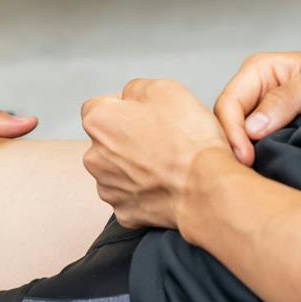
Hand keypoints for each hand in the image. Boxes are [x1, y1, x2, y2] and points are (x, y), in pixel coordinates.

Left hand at [81, 79, 232, 231]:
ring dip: (133, 165)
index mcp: (99, 122)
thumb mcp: (165, 89)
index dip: (123, 107)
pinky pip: (130, 195)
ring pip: (116, 169)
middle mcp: (94, 156)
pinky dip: (144, 190)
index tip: (146, 114)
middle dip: (126, 138)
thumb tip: (129, 97)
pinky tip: (164, 184)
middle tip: (161, 139)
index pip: (97, 106)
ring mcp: (107, 188)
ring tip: (165, 163)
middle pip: (106, 140)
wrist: (206, 188)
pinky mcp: (124, 212)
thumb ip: (136, 89)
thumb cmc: (189, 140)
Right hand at [212, 50, 300, 164]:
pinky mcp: (275, 126)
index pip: (228, 103)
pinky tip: (262, 169)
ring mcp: (263, 109)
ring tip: (252, 174)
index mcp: (258, 70)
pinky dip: (256, 155)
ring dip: (242, 152)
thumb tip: (252, 129)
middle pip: (228, 120)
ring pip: (239, 134)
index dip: (232, 132)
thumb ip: (285, 100)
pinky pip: (256, 142)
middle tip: (247, 172)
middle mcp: (255, 89)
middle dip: (233, 145)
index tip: (246, 157)